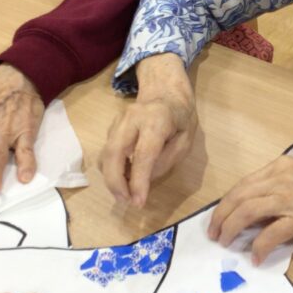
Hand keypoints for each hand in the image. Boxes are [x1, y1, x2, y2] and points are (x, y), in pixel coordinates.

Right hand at [101, 54, 196, 207]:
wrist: (164, 91)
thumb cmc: (180, 117)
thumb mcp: (186, 139)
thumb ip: (168, 159)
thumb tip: (146, 178)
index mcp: (156, 120)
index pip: (143, 154)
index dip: (138, 181)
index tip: (138, 202)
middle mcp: (132, 118)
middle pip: (113, 153)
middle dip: (115, 182)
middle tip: (125, 201)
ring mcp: (118, 121)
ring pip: (106, 154)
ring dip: (111, 178)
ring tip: (125, 194)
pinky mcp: (111, 127)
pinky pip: (107, 152)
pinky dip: (111, 169)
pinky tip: (124, 178)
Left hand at [208, 156, 292, 263]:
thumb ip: (278, 185)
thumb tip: (256, 206)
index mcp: (280, 168)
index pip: (242, 185)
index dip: (225, 203)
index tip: (218, 217)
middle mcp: (280, 180)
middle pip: (239, 197)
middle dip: (221, 217)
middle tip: (215, 233)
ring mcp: (289, 199)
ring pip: (247, 212)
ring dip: (231, 229)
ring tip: (225, 243)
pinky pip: (270, 234)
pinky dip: (259, 246)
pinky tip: (255, 256)